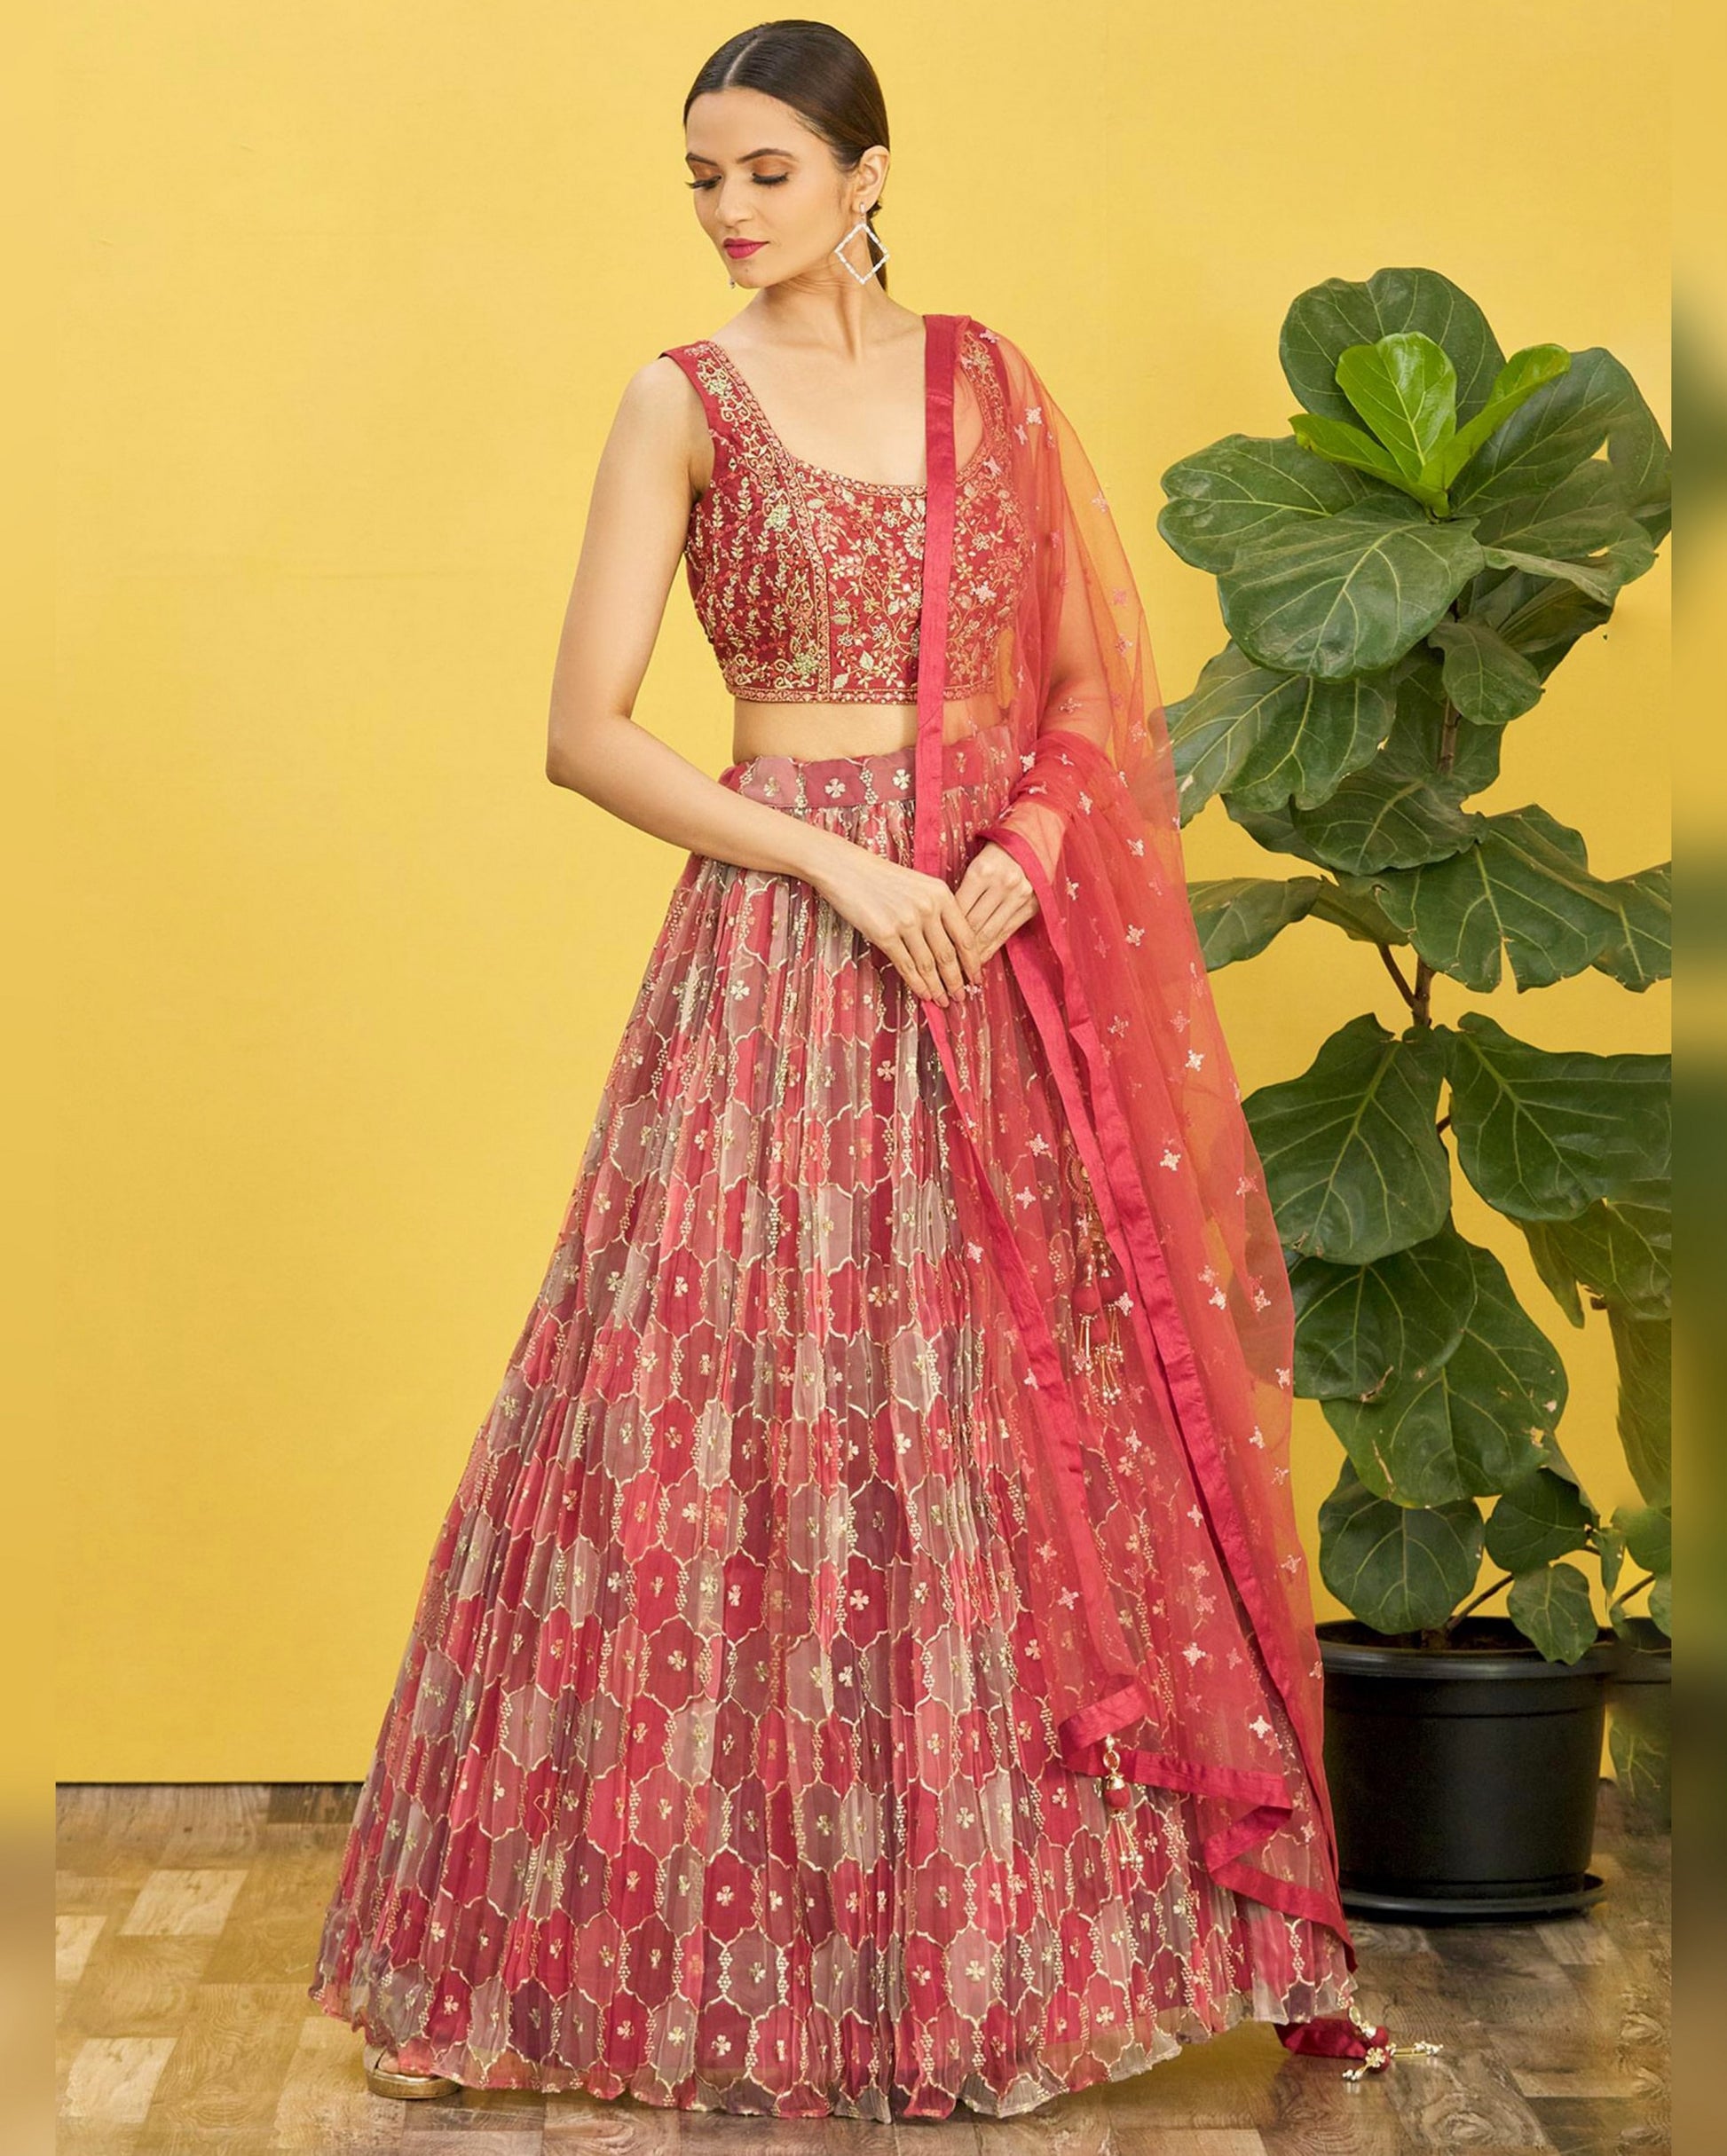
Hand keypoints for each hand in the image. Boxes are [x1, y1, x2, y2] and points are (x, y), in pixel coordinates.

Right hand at [811, 843, 981, 1007]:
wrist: (846, 869)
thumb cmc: (882, 878)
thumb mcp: (919, 885)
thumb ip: (938, 910)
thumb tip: (951, 946)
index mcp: (941, 894)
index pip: (965, 935)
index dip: (972, 961)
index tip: (976, 977)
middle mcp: (928, 908)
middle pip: (948, 954)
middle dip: (956, 980)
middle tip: (961, 997)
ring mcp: (906, 922)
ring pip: (928, 964)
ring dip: (937, 987)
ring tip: (943, 1000)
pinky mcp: (885, 934)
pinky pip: (906, 966)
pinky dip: (917, 983)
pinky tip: (924, 994)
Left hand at [953, 841, 1039, 964]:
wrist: (1030, 845)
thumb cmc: (994, 856)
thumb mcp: (975, 866)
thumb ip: (963, 892)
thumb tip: (942, 924)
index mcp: (982, 871)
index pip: (958, 909)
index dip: (944, 930)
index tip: (932, 947)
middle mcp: (1002, 884)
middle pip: (974, 924)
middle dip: (956, 948)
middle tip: (943, 966)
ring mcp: (1019, 897)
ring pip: (990, 932)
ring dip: (974, 954)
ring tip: (960, 969)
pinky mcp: (1030, 906)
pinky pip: (1007, 933)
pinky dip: (992, 948)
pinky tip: (980, 960)